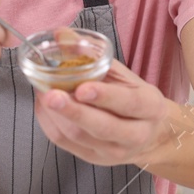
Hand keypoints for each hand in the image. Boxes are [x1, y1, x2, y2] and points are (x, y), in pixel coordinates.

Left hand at [34, 58, 174, 165]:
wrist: (151, 136)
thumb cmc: (134, 98)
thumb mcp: (124, 75)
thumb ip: (94, 55)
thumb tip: (61, 34)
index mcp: (150, 108)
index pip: (129, 104)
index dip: (105, 96)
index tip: (83, 88)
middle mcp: (136, 135)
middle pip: (102, 127)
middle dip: (74, 111)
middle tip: (51, 95)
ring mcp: (114, 152)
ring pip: (80, 138)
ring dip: (56, 116)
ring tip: (42, 95)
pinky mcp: (95, 159)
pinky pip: (67, 144)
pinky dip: (50, 124)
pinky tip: (43, 107)